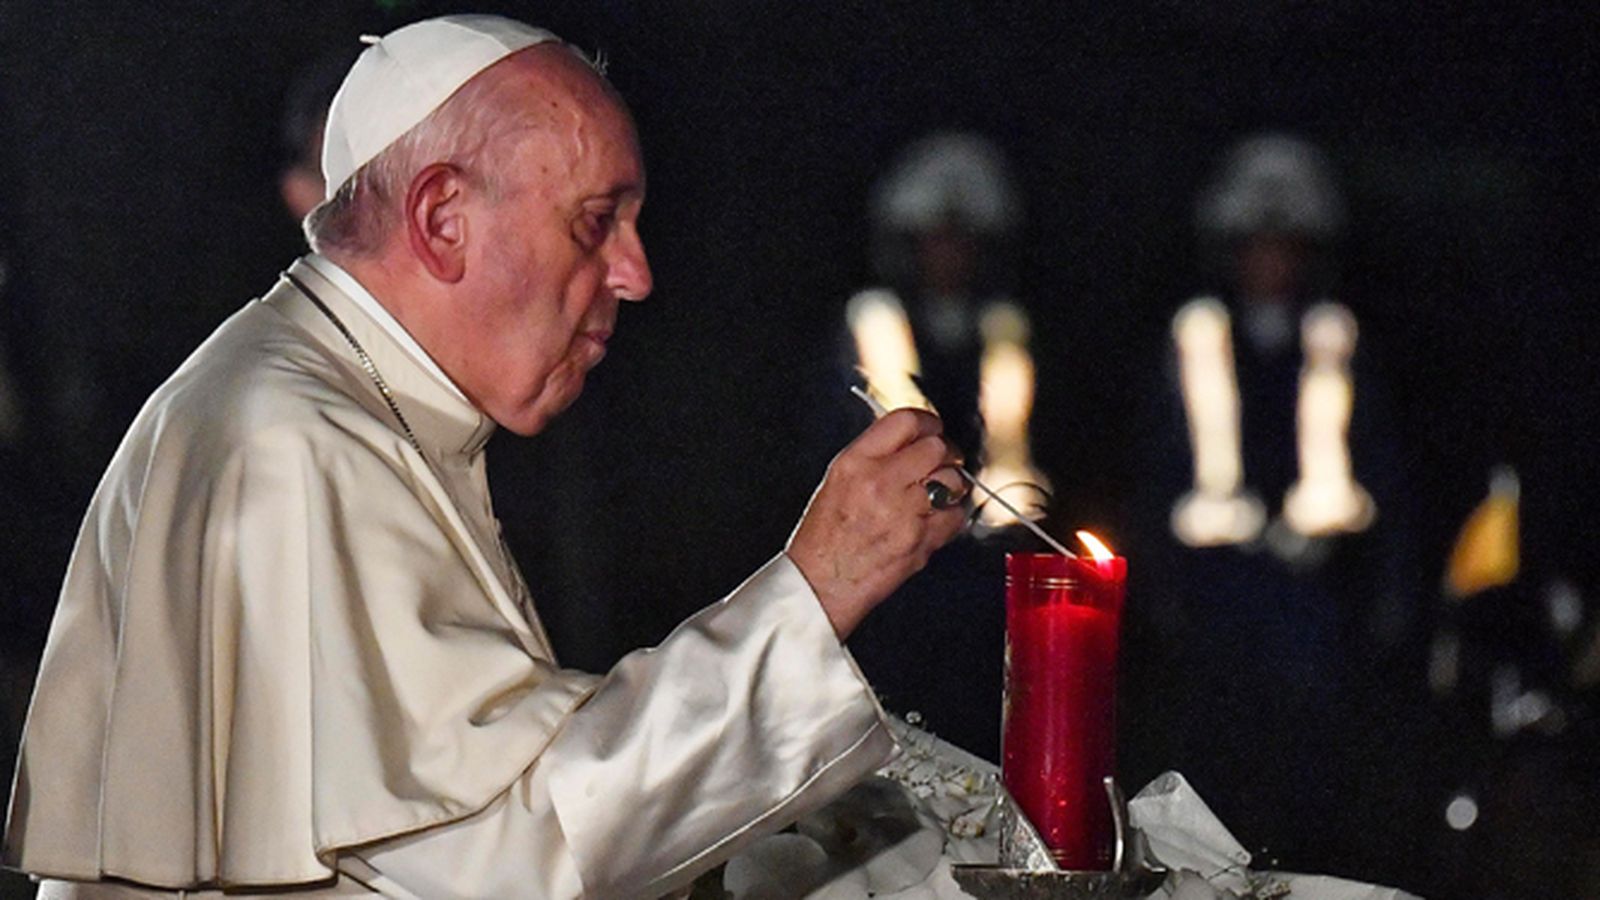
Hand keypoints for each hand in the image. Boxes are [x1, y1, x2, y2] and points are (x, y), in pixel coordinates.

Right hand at [786, 408, 966, 638]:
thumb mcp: (837, 481)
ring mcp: (903, 512)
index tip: (933, 429)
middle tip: (942, 463)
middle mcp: (879, 482)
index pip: (905, 421)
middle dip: (945, 453)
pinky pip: (955, 516)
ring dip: (951, 485)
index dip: (927, 422)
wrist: (820, 584)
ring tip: (936, 495)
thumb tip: (910, 439)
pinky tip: (932, 521)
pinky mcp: (920, 540)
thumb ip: (874, 455)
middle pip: (936, 447)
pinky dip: (950, 517)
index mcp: (855, 463)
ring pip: (952, 480)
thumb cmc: (824, 538)